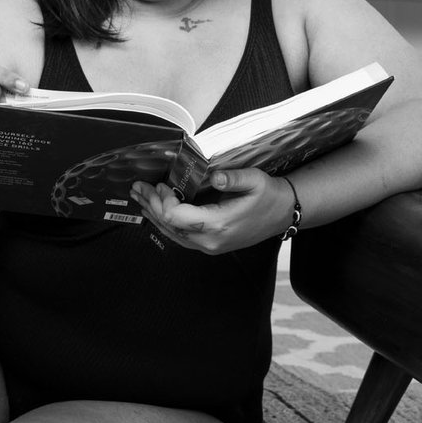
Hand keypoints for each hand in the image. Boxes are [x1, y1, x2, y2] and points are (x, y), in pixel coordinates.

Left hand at [129, 168, 295, 254]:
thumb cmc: (269, 197)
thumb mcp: (255, 181)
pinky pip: (179, 237)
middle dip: (151, 205)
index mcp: (219, 224)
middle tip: (137, 188)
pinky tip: (156, 211)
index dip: (164, 201)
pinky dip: (164, 223)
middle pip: (169, 226)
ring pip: (171, 234)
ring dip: (154, 215)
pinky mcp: (209, 245)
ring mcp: (209, 246)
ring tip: (140, 198)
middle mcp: (210, 240)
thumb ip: (233, 178)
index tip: (160, 184)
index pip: (177, 217)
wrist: (283, 214)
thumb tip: (213, 176)